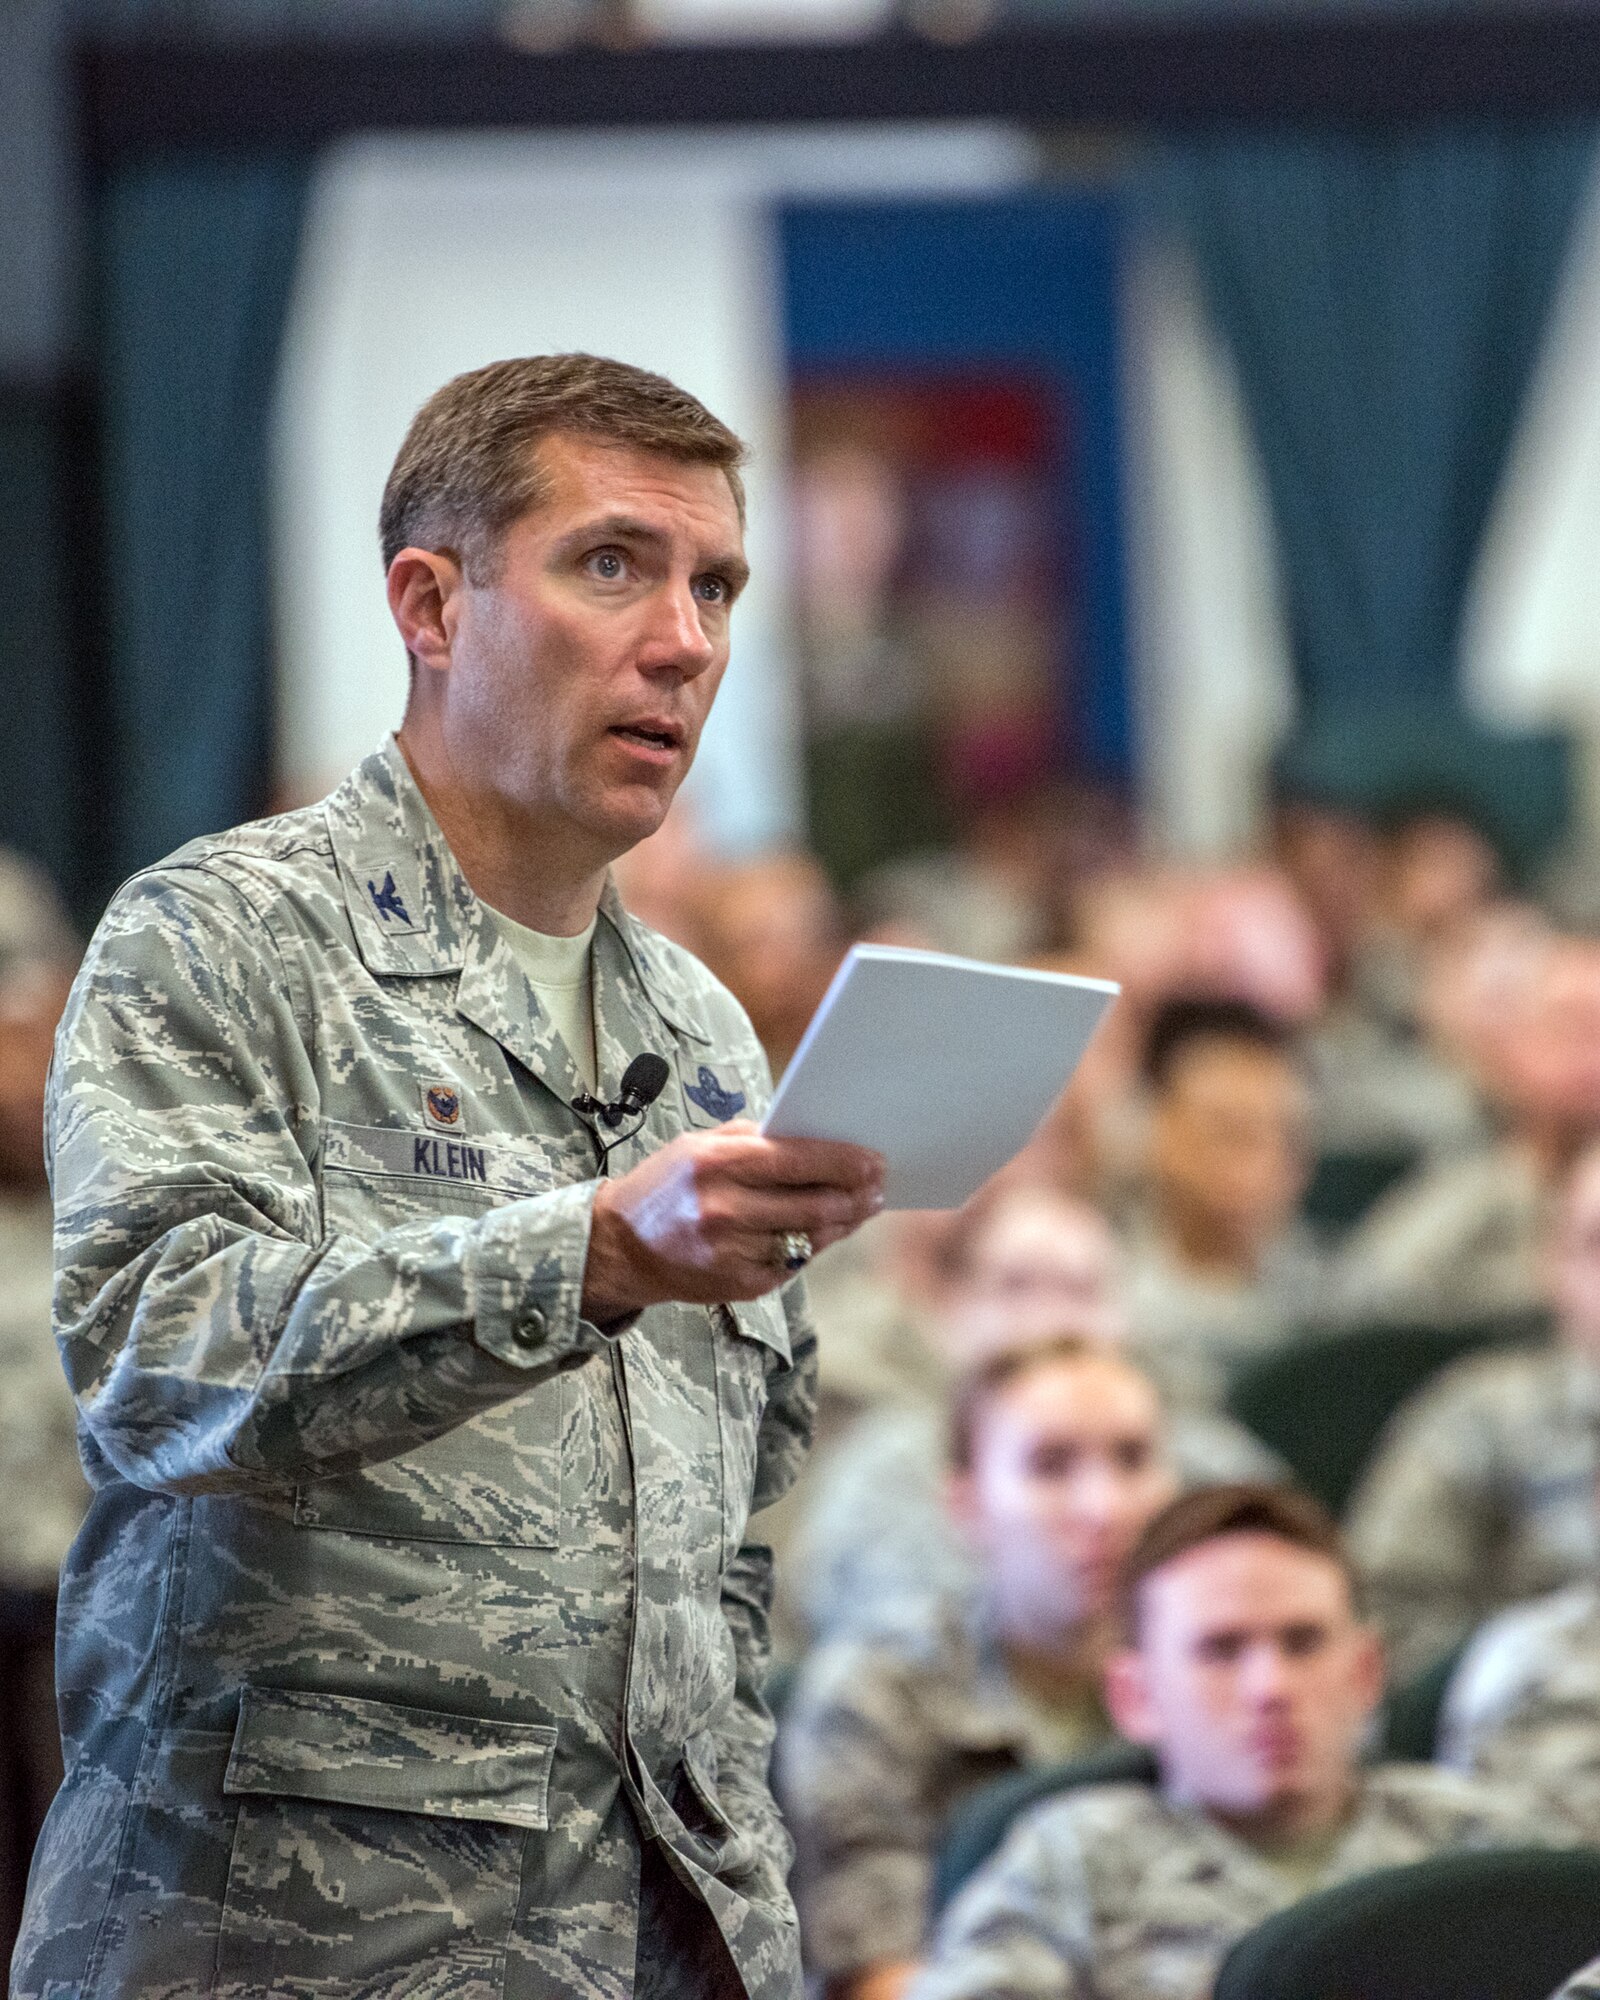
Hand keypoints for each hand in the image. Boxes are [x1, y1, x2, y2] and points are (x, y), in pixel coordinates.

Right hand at [581, 1120, 884, 1321]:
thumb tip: (817, 1138)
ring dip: (843, 1223)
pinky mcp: (738, 1286)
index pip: (797, 1160)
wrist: (619, 1247)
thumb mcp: (698, 1146)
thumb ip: (754, 1139)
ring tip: (860, 1207)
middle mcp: (724, 1210)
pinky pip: (792, 1265)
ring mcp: (731, 1252)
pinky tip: (824, 1233)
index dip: (843, 1161)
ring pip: (809, 1238)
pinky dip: (812, 1247)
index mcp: (715, 1164)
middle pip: (813, 1204)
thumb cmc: (666, 1186)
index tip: (873, 1159)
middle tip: (878, 1186)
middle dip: (855, 1195)